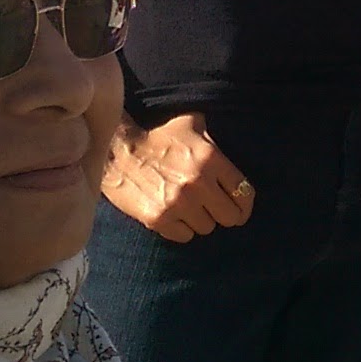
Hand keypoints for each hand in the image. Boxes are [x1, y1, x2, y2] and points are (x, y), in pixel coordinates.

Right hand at [100, 113, 253, 242]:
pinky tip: (173, 214)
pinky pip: (184, 236)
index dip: (244, 204)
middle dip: (224, 214)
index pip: (244, 194)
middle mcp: (198, 184)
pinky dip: (181, 229)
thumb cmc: (157, 136)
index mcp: (211, 159)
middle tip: (214, 209)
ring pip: (207, 228)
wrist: (116, 150)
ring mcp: (178, 204)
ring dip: (200, 219)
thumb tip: (237, 140)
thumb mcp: (192, 125)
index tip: (239, 206)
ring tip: (187, 206)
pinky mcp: (158, 219)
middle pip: (230, 217)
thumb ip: (216, 139)